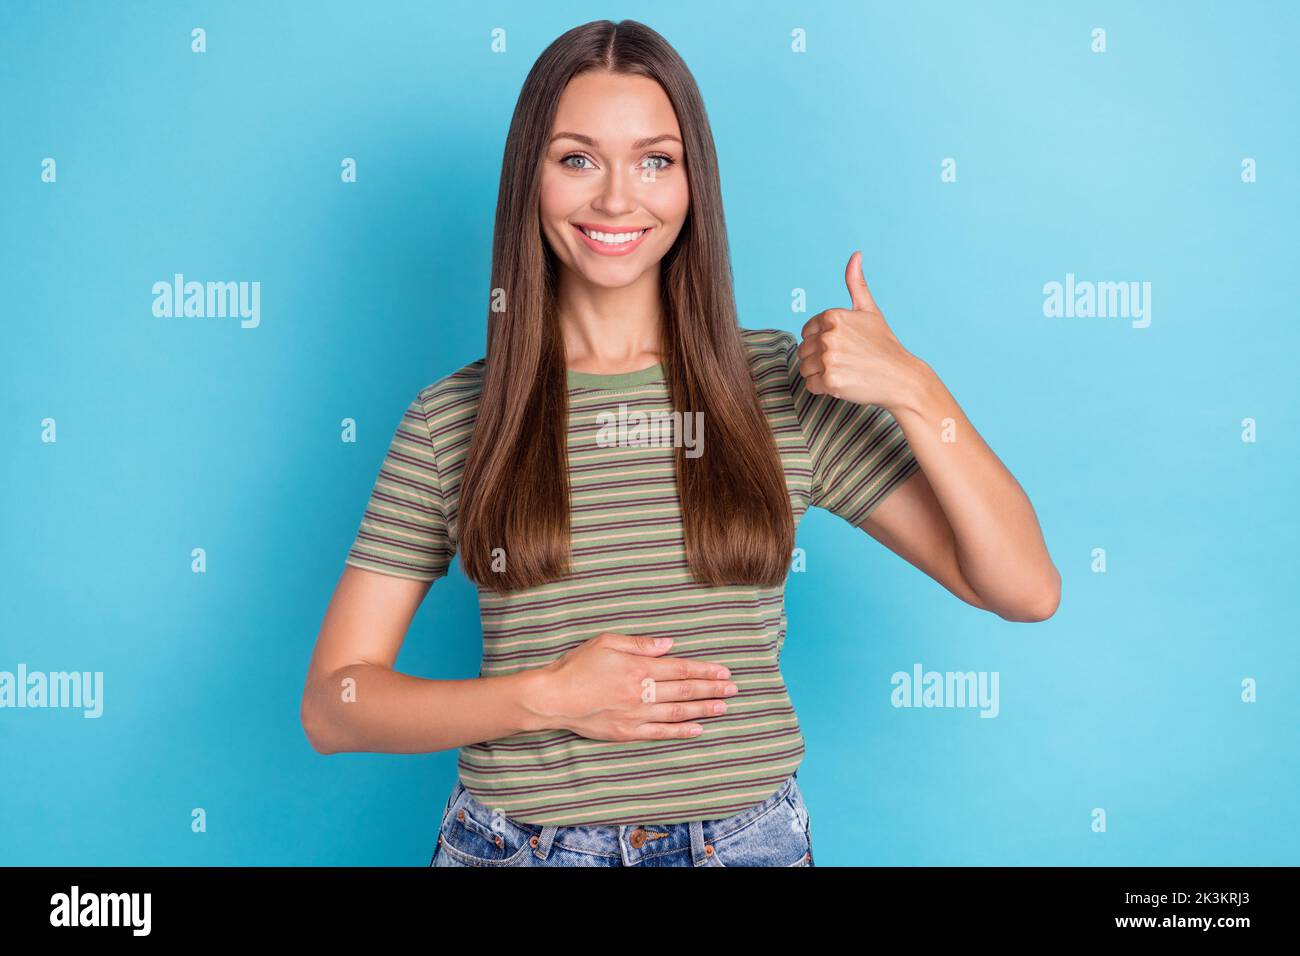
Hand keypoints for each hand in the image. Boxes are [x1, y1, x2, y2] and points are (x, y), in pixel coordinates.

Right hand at [527, 632, 737, 741]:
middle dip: (712, 689)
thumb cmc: (577, 666)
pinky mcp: (627, 732)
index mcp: (639, 667)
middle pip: (685, 691)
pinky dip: (681, 731)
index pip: (681, 669)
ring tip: (723, 708)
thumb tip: (669, 643)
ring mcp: (636, 714)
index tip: (724, 671)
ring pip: (678, 712)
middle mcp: (642, 692)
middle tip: (733, 689)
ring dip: (703, 710)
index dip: (705, 670)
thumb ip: (640, 643)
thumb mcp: (606, 642)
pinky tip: (697, 729)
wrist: (553, 697)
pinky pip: (660, 732)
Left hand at [796, 250, 927, 410]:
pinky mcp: (830, 380)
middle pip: (803, 350)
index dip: (821, 341)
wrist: (901, 377)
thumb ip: (856, 284)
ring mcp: (829, 358)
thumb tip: (856, 255)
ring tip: (845, 371)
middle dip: (820, 358)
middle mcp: (828, 335)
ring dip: (820, 373)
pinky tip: (844, 382)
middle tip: (846, 361)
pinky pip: (811, 385)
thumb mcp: (870, 310)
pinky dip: (823, 388)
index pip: (806, 332)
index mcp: (833, 316)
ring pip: (805, 368)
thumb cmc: (884, 344)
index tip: (843, 346)